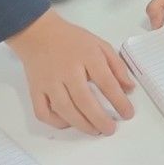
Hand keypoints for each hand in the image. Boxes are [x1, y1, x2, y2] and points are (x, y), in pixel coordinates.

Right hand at [7, 10, 134, 135]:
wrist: (39, 34)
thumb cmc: (73, 40)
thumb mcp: (100, 45)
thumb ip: (116, 66)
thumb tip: (129, 88)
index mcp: (87, 56)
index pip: (106, 82)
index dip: (119, 100)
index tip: (128, 113)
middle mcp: (67, 70)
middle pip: (84, 100)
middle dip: (99, 118)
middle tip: (110, 129)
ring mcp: (49, 81)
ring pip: (64, 109)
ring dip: (81, 124)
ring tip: (95, 130)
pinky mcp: (35, 90)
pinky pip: (43, 112)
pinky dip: (55, 122)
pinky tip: (69, 123)